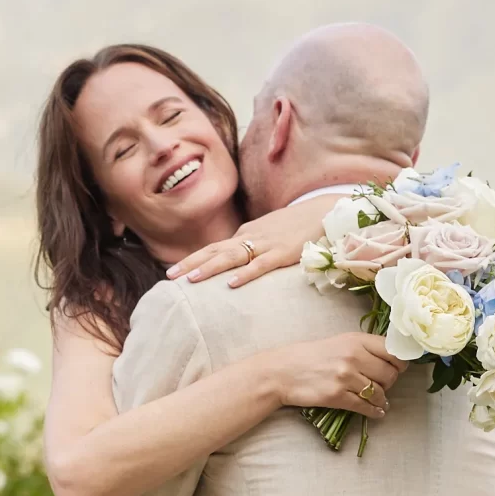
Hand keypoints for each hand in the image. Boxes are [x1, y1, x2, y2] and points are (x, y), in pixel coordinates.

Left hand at [170, 192, 342, 287]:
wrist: (324, 211)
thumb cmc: (296, 225)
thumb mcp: (268, 233)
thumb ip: (251, 245)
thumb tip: (233, 262)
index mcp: (246, 234)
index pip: (214, 248)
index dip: (193, 259)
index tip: (173, 272)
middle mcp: (251, 237)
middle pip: (215, 250)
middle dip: (191, 262)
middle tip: (169, 276)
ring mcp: (266, 244)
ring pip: (232, 256)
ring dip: (209, 268)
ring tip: (190, 280)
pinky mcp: (284, 253)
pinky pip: (261, 265)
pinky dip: (245, 274)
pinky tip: (231, 284)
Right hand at [268, 332, 405, 420]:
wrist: (284, 371)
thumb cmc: (312, 356)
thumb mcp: (340, 342)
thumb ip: (365, 348)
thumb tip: (392, 360)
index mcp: (356, 340)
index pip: (392, 352)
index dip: (400, 362)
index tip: (398, 368)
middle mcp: (353, 357)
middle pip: (389, 374)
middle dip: (390, 382)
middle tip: (382, 385)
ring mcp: (345, 377)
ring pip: (379, 392)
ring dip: (381, 399)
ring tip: (377, 399)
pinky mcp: (337, 396)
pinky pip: (365, 407)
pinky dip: (374, 411)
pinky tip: (376, 412)